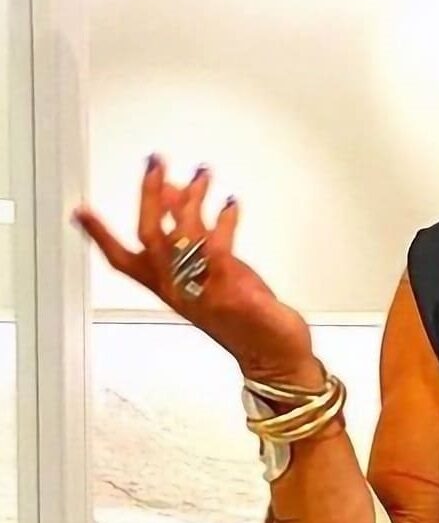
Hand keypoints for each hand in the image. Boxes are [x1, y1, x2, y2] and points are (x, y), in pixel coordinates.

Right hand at [73, 155, 318, 386]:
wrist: (272, 359)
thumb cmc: (244, 317)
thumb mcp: (211, 272)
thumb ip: (193, 237)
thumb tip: (175, 194)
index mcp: (169, 288)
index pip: (123, 261)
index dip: (100, 236)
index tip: (81, 211)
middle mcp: (178, 289)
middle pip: (149, 236)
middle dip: (149, 196)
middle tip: (153, 163)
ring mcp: (201, 291)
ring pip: (181, 236)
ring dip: (190, 199)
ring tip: (202, 173)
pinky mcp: (228, 290)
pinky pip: (217, 247)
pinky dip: (224, 220)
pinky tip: (231, 203)